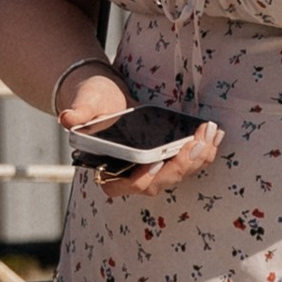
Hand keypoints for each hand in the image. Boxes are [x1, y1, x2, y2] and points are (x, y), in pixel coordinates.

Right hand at [56, 62, 225, 200]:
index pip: (126, 185)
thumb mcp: (85, 102)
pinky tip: (215, 133)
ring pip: (180, 173)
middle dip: (182, 164)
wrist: (108, 95)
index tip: (157, 160)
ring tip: (210, 133)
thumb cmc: (93, 101)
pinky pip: (189, 161)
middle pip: (161, 181)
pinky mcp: (168, 158)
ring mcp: (152, 169)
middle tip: (196, 142)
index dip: (144, 178)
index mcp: (107, 170)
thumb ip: (79, 112)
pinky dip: (204, 149)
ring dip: (199, 156)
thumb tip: (67, 119)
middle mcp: (132, 175)